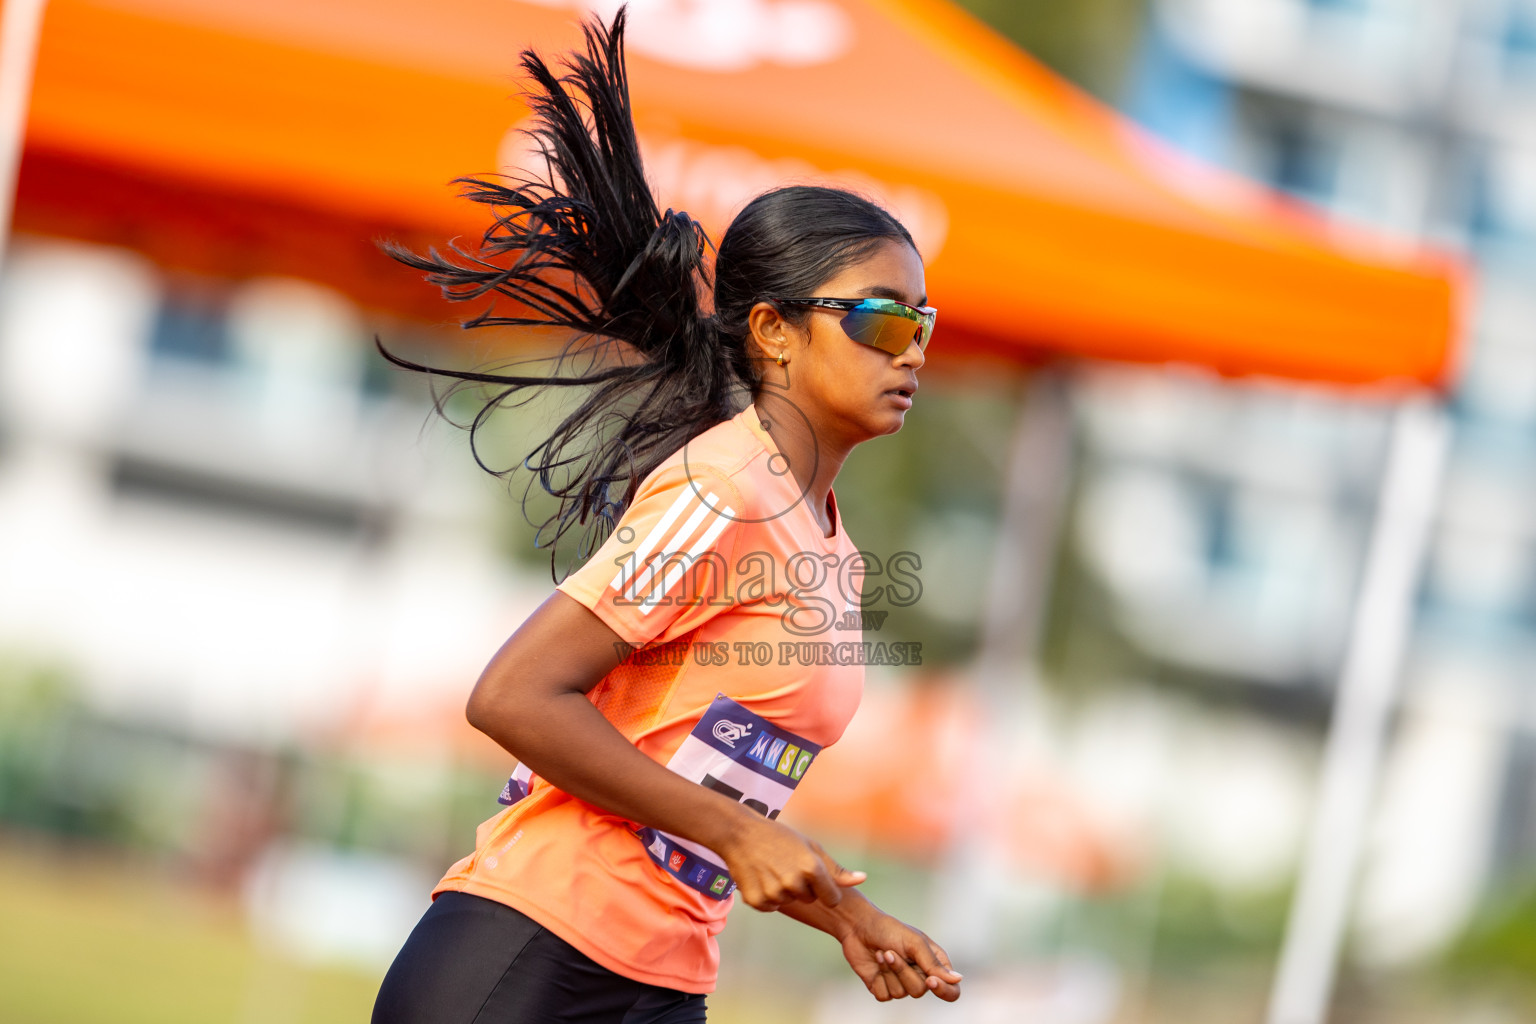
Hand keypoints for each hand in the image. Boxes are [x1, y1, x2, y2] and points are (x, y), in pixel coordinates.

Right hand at [716, 811, 866, 911]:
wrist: (740, 834)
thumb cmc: (780, 837)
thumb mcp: (811, 847)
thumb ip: (836, 869)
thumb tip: (862, 879)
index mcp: (812, 868)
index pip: (832, 899)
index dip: (825, 889)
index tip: (813, 877)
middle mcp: (794, 883)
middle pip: (810, 900)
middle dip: (803, 887)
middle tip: (787, 866)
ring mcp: (774, 893)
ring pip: (789, 903)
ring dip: (784, 891)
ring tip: (772, 869)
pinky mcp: (757, 902)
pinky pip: (771, 907)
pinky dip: (767, 897)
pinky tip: (761, 878)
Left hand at [839, 909, 961, 1001]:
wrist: (859, 927)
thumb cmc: (890, 929)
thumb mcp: (915, 943)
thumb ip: (934, 964)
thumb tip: (958, 979)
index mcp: (934, 964)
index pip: (950, 989)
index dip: (943, 990)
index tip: (931, 980)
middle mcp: (919, 976)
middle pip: (920, 991)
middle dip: (903, 971)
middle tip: (891, 951)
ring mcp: (900, 983)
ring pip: (901, 994)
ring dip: (889, 971)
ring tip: (882, 952)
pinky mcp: (883, 988)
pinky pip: (885, 996)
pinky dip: (878, 979)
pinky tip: (875, 962)